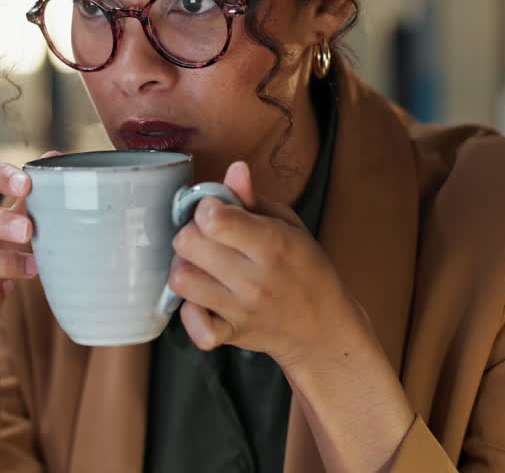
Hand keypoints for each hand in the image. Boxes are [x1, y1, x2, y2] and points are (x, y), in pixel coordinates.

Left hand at [167, 160, 359, 368]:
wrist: (323, 327)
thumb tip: (234, 169)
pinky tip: (202, 300)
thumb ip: (254, 198)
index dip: (205, 207)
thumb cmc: (305, 267)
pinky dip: (191, 314)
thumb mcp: (289, 225)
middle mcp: (254, 279)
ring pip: (181, 280)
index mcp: (272, 244)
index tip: (215, 210)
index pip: (214, 219)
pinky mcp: (231, 336)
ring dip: (185, 267)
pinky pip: (194, 327)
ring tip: (202, 265)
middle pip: (186, 244)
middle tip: (206, 238)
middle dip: (190, 233)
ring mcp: (240, 310)